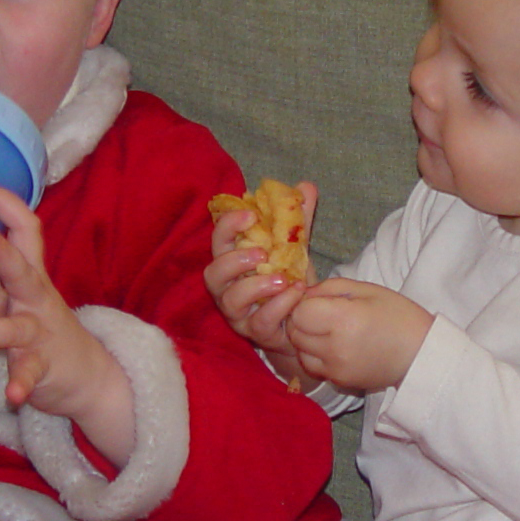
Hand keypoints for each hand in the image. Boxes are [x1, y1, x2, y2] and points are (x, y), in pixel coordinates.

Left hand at [0, 182, 137, 464]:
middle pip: (22, 270)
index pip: (25, 229)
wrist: (87, 375)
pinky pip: (30, 375)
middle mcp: (35, 298)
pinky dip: (21, 384)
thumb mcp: (14, 299)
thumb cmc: (38, 327)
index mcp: (29, 275)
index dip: (5, 205)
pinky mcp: (42, 367)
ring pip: (14, 328)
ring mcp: (39, 333)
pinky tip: (11, 396)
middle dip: (3, 254)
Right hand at [204, 180, 315, 387]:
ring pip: (231, 300)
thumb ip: (299, 220)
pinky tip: (296, 293)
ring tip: (282, 277)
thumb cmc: (289, 280)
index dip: (227, 226)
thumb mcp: (295, 248)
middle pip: (212, 274)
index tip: (249, 213)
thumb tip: (306, 186)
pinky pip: (261, 322)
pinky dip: (278, 305)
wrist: (304, 320)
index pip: (218, 242)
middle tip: (262, 252)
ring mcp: (239, 313)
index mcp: (232, 262)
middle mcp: (228, 288)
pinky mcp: (256, 333)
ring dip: (255, 286)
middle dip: (234, 260)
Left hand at [285, 279, 432, 395]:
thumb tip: (301, 294)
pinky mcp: (338, 381)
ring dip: (305, 339)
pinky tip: (332, 346)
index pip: (300, 312)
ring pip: (299, 351)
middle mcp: (335, 347)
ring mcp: (335, 368)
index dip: (304, 303)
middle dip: (301, 320)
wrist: (420, 353)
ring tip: (326, 330)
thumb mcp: (366, 289)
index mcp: (344, 319)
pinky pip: (312, 366)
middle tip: (320, 314)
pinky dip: (314, 355)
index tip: (318, 301)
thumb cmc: (397, 316)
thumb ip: (329, 287)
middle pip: (295, 332)